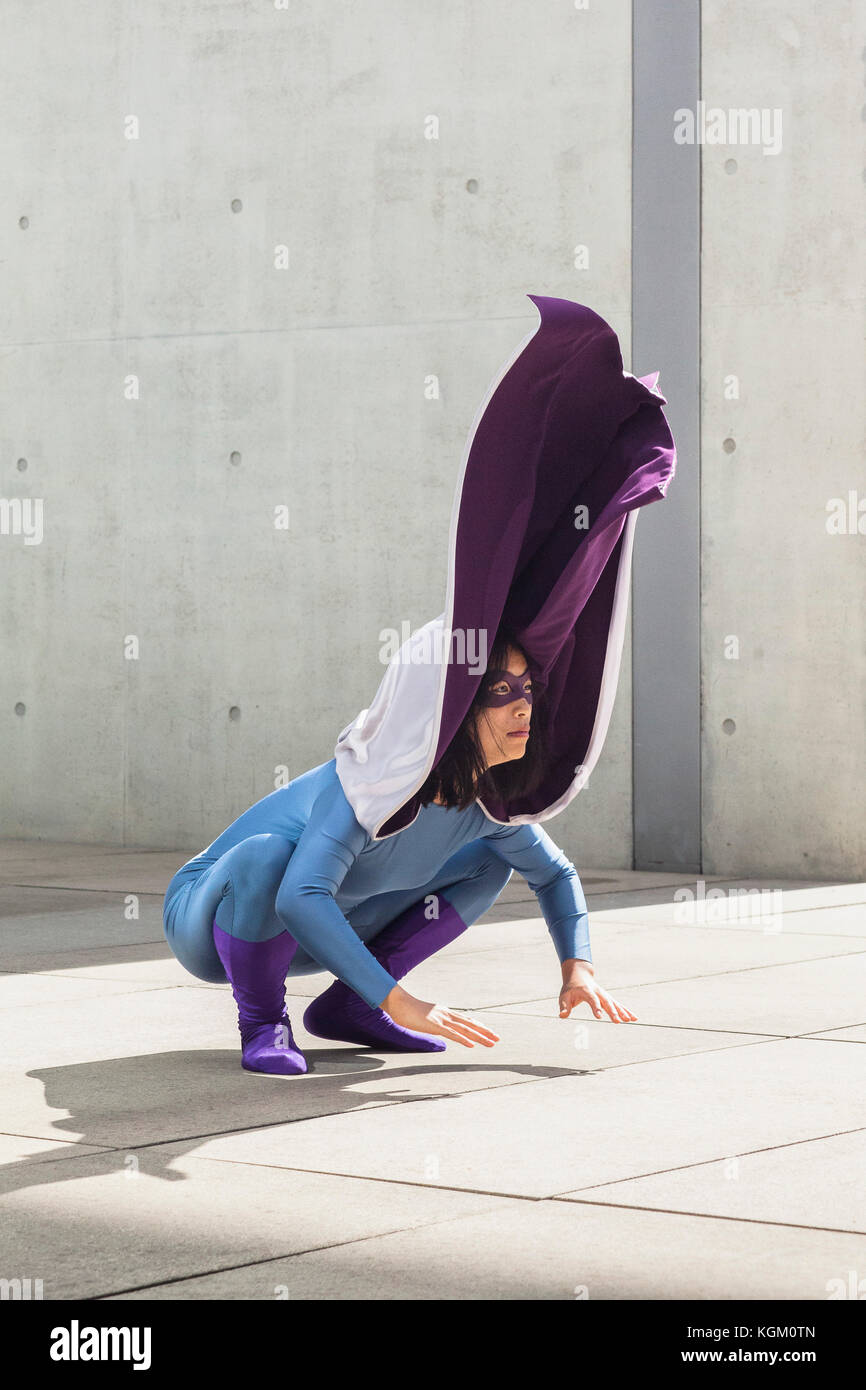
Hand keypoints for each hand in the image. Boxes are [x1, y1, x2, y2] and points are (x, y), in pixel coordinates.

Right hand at [381, 984, 499, 1047]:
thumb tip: (438, 1030)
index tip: (489, 1032)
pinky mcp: (433, 1025)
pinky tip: (472, 1045)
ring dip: (479, 1036)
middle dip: (484, 1031)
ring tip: (491, 1043)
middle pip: (469, 1023)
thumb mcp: (423, 1019)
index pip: (466, 1020)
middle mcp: (446, 1014)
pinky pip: (451, 1034)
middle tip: (498, 1039)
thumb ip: (432, 1024)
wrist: (396, 1001)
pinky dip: (463, 1039)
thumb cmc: (406, 1010)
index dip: (478, 1026)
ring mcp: (440, 1019)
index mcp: (444, 1013)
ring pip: (464, 1029)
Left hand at [558, 961, 635, 1022]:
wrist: (579, 975)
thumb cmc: (570, 988)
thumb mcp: (564, 996)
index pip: (592, 1000)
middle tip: (617, 1021)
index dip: (596, 1007)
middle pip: (606, 1002)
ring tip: (630, 1020)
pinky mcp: (608, 998)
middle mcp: (598, 992)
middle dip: (612, 1011)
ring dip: (622, 1011)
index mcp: (587, 991)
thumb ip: (564, 1006)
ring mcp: (604, 994)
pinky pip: (618, 1005)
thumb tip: (562, 1016)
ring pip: (615, 1003)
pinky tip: (633, 1018)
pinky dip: (626, 1011)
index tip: (599, 1017)